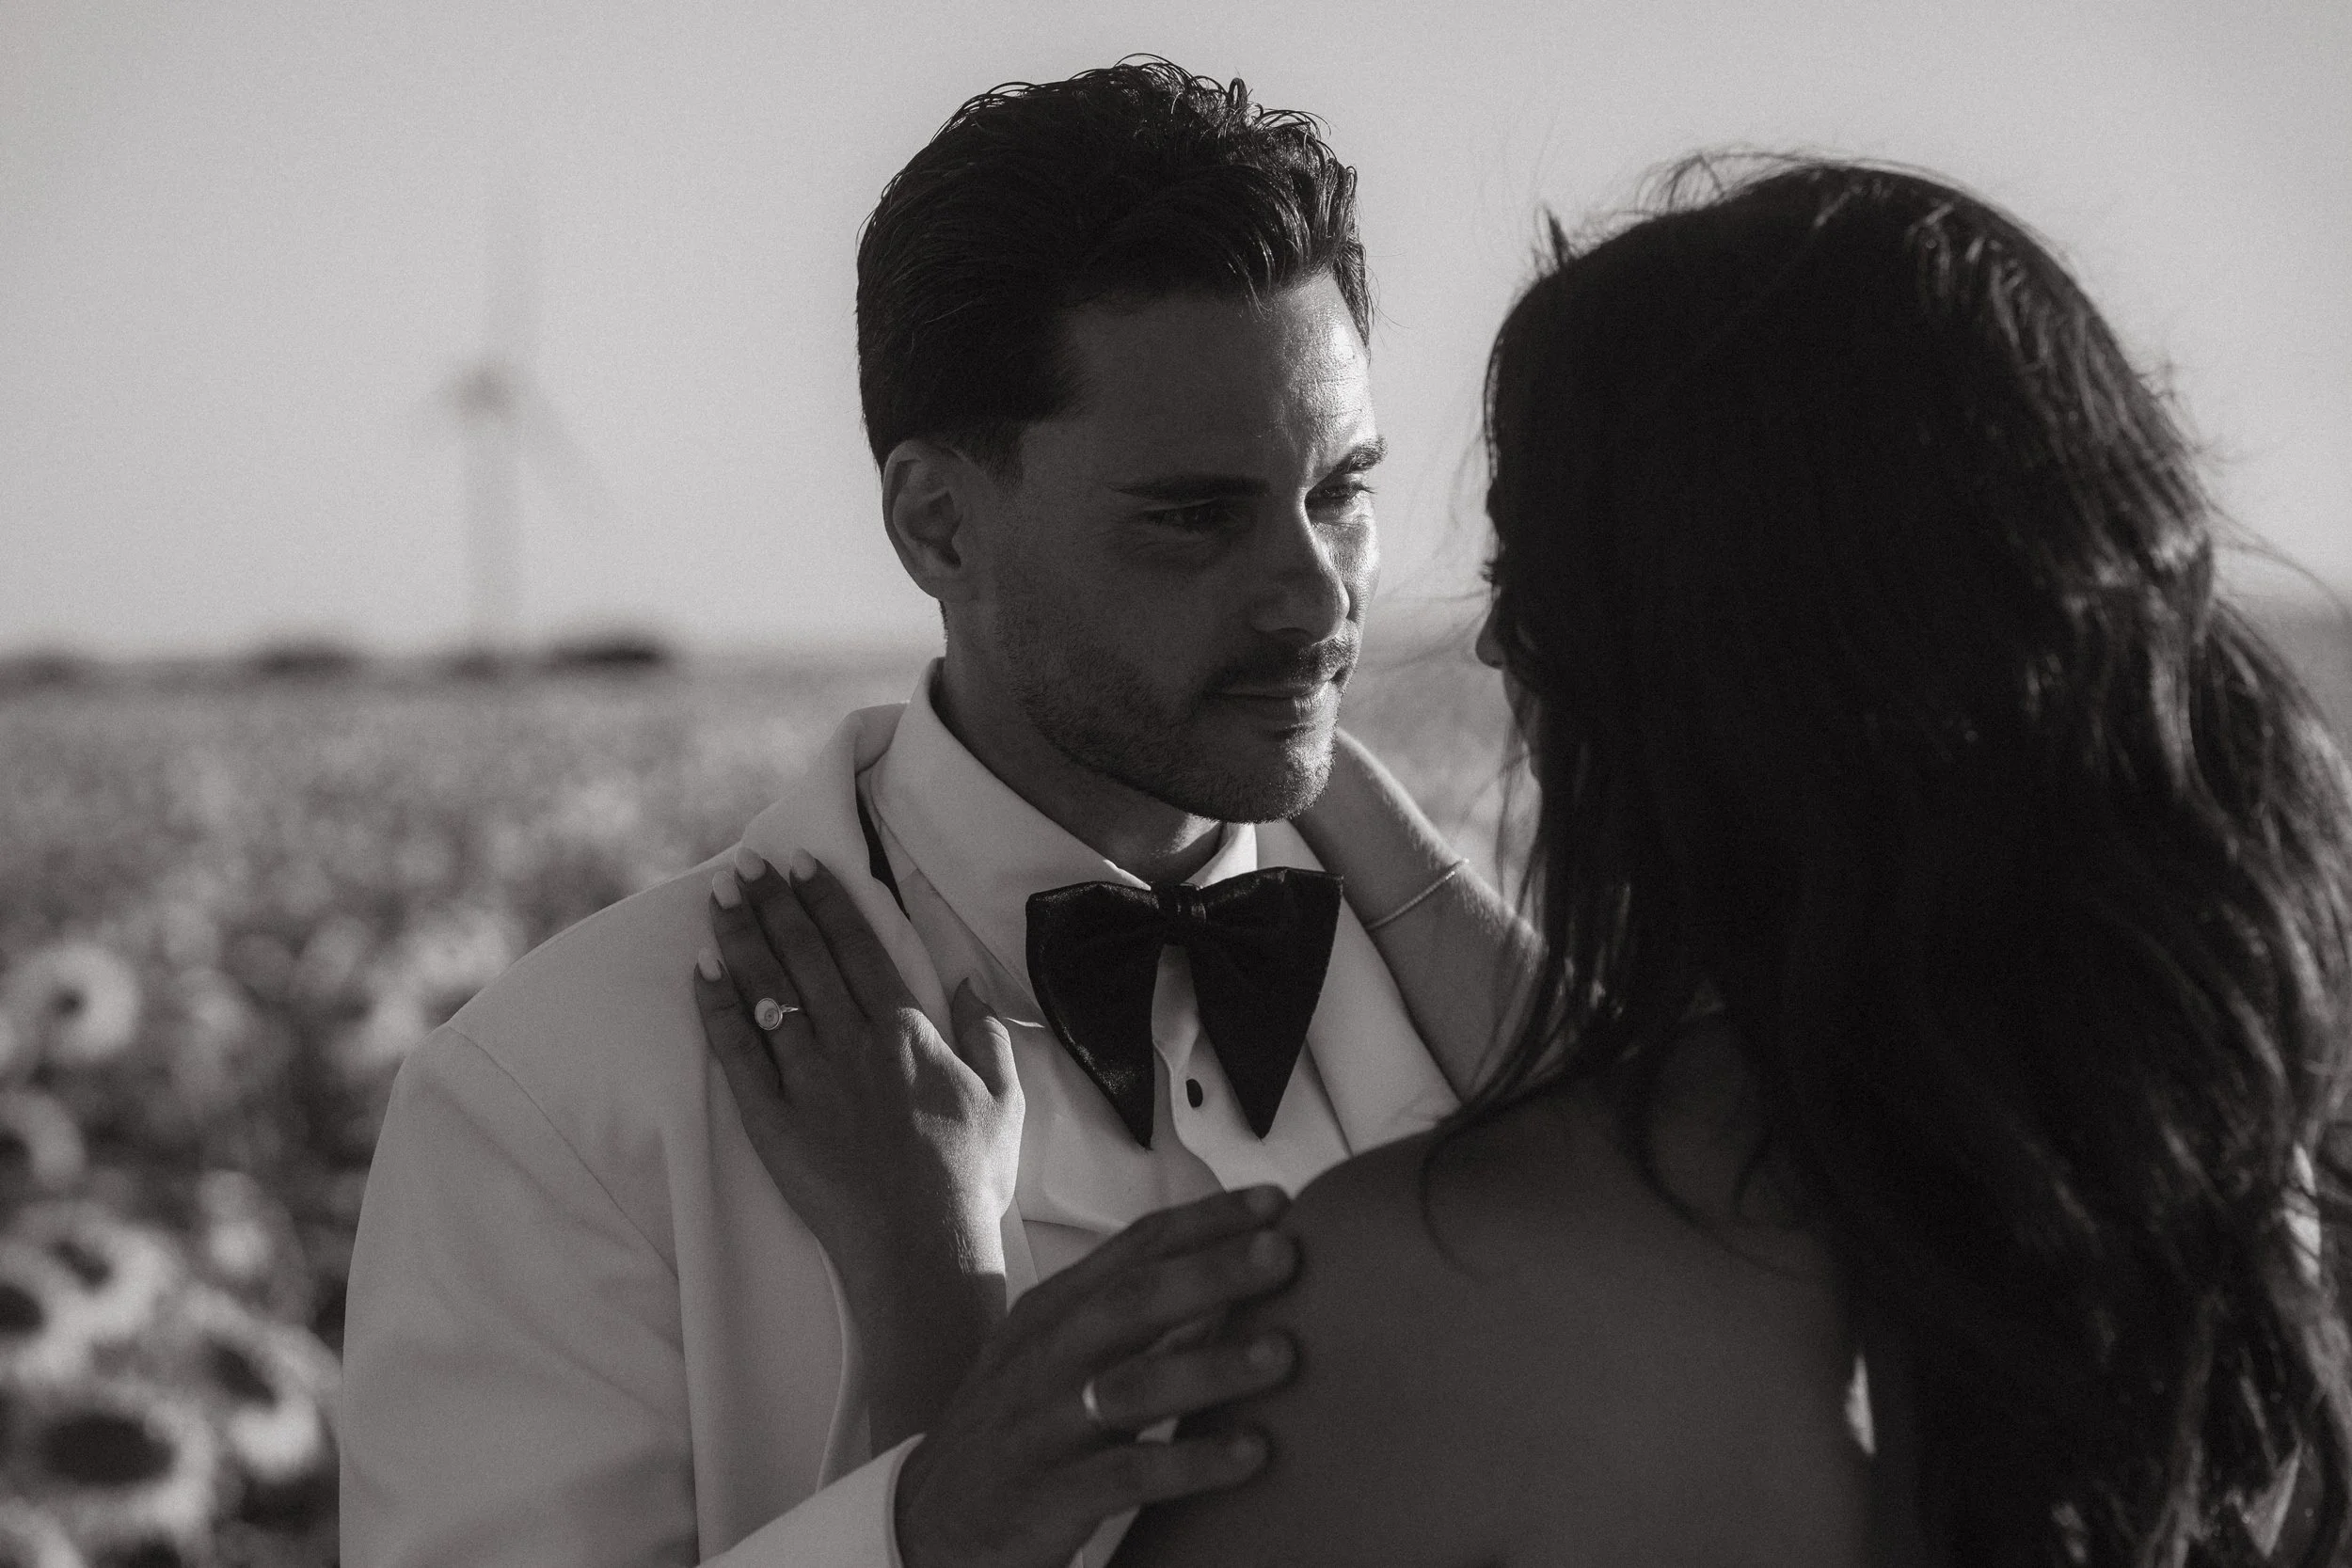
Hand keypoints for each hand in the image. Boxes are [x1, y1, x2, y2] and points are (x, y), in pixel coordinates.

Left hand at [694, 847, 1022, 1442]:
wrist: (924, 1248)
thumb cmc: (971, 1178)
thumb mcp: (1004, 1098)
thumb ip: (988, 1033)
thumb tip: (968, 981)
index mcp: (908, 1031)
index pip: (857, 948)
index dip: (826, 902)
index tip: (802, 864)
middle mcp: (854, 1043)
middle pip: (805, 957)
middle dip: (773, 904)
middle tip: (746, 866)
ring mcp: (810, 1080)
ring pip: (767, 992)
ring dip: (740, 940)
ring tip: (718, 899)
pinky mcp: (774, 1122)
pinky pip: (738, 1054)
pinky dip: (718, 1010)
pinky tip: (702, 973)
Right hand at [894, 1185, 1300, 1567]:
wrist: (928, 1526)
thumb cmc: (1017, 1431)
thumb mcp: (1060, 1360)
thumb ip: (1139, 1325)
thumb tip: (1234, 1286)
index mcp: (1052, 1313)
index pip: (1133, 1249)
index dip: (1204, 1221)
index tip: (1274, 1203)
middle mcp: (1045, 1358)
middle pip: (1131, 1299)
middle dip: (1211, 1270)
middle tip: (1285, 1251)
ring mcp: (1044, 1426)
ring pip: (1131, 1383)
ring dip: (1212, 1365)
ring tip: (1284, 1352)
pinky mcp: (1049, 1494)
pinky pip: (1127, 1474)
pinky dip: (1192, 1461)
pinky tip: (1251, 1451)